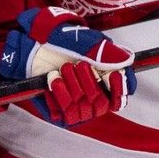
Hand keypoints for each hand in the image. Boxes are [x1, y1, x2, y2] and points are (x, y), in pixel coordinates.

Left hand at [0, 7, 135, 125]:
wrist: (32, 45)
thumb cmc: (60, 41)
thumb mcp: (85, 42)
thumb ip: (106, 53)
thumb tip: (127, 62)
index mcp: (103, 81)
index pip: (121, 97)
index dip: (120, 89)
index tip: (114, 75)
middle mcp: (91, 96)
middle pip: (102, 104)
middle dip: (90, 83)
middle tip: (78, 65)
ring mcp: (75, 106)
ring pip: (85, 110)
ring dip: (73, 87)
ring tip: (62, 69)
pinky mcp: (59, 113)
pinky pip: (67, 116)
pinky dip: (60, 96)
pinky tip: (53, 80)